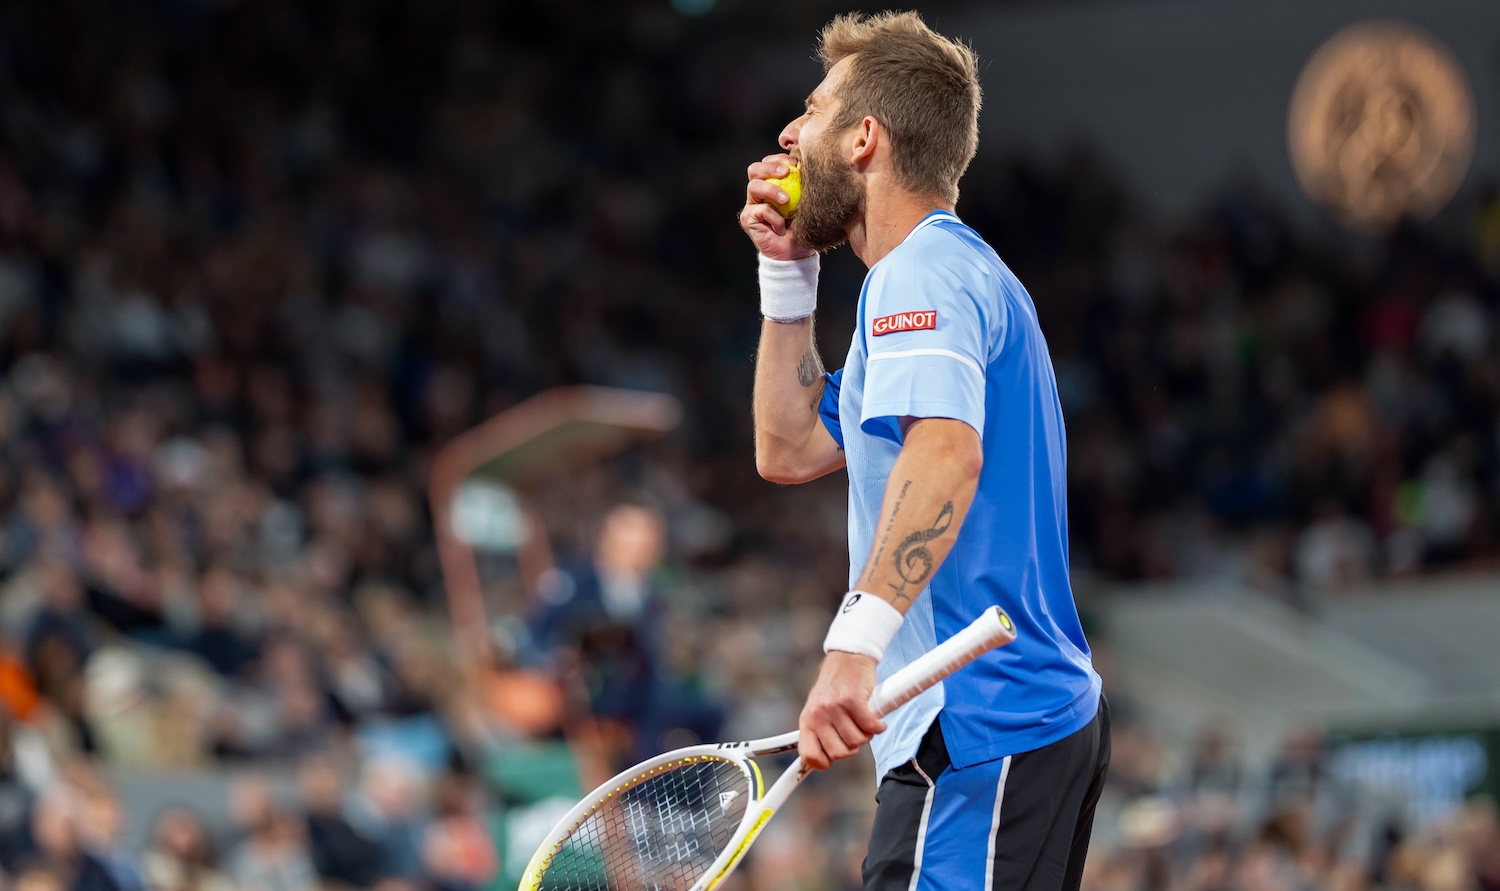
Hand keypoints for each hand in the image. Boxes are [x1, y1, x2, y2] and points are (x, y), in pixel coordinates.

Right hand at [739, 153, 813, 261]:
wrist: (796, 252)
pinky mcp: (748, 219)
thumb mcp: (807, 201)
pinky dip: (774, 217)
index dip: (779, 158)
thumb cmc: (804, 226)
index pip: (768, 162)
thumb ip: (803, 184)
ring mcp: (752, 205)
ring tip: (786, 200)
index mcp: (771, 183)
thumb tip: (807, 163)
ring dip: (771, 190)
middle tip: (786, 172)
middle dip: (770, 167)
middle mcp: (759, 192)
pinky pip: (760, 210)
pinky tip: (782, 227)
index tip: (796, 162)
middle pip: (754, 169)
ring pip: (754, 187)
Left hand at [797, 651, 885, 770]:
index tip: (832, 760)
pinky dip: (878, 727)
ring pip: (857, 742)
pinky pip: (870, 727)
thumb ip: (820, 732)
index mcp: (807, 720)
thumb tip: (821, 761)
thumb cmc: (835, 685)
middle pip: (839, 753)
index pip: (808, 755)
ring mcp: (835, 707)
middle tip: (854, 734)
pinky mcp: (853, 700)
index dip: (823, 763)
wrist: (848, 657)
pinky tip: (877, 720)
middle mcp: (818, 715)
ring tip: (863, 722)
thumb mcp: (818, 709)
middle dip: (851, 748)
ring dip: (866, 735)